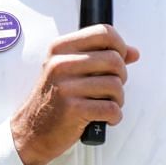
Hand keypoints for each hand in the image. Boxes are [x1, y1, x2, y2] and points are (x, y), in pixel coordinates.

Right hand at [10, 26, 140, 164]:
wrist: (31, 131)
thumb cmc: (55, 100)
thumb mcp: (71, 71)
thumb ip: (102, 58)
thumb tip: (134, 52)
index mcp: (61, 49)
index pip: (104, 32)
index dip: (119, 46)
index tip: (118, 61)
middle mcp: (60, 64)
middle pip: (115, 59)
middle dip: (121, 77)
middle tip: (110, 90)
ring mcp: (65, 86)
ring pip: (116, 85)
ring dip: (118, 100)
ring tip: (103, 105)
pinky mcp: (73, 109)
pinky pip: (112, 108)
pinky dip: (114, 116)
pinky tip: (103, 118)